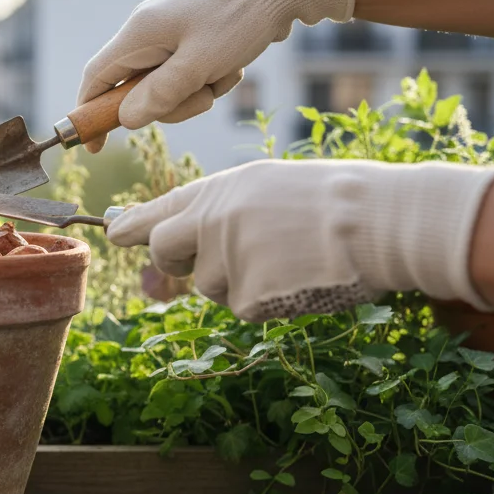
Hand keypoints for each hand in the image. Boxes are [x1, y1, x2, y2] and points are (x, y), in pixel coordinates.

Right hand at [75, 0, 354, 152]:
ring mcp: (170, 32)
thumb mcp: (199, 65)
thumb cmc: (239, 19)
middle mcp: (148, 30)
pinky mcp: (191, 34)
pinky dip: (208, 77)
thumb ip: (159, 94)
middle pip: (136, 87)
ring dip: (195, 91)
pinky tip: (233, 63)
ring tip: (224, 75)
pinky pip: (187, 71)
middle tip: (202, 99)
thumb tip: (126, 119)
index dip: (89, 112)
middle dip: (168, 103)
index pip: (96, 77)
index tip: (96, 146)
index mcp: (140, 33)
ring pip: (166, 83)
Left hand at [105, 159, 493, 321]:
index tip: (114, 231)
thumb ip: (220, 207)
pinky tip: (296, 277)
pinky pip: (243, 307)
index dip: (133, 224)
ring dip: (237, 281)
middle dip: (173, 261)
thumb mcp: (267, 186)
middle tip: (205, 259)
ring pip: (209, 286)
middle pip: (163, 250)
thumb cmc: (332, 200)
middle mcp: (212, 222)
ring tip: (285, 258)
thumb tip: (184, 231)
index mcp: (219, 190)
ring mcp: (227, 260)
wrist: (378, 221)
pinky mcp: (247, 297)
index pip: (159, 210)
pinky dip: (266, 300)